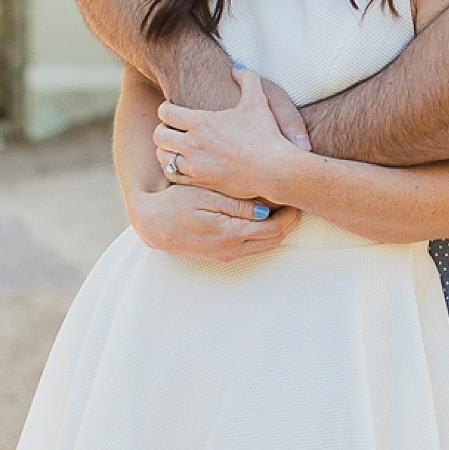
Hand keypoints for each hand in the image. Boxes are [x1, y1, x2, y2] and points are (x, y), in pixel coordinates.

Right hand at [128, 177, 301, 261]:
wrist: (154, 223)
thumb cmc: (177, 202)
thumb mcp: (206, 196)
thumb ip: (237, 205)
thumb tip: (268, 211)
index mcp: (231, 234)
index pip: (275, 228)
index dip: (291, 213)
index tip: (295, 195)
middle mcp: (233, 249)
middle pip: (276, 239)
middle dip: (290, 221)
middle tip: (295, 199)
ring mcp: (228, 254)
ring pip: (267, 245)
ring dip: (279, 228)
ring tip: (283, 206)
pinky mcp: (223, 254)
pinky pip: (254, 247)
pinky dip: (265, 233)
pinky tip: (265, 216)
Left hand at [156, 69, 308, 204]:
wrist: (274, 171)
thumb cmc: (267, 136)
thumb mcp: (258, 102)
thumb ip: (247, 79)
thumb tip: (238, 67)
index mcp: (201, 123)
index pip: (165, 112)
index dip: (167, 108)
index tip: (174, 109)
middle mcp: (192, 145)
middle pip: (159, 135)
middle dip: (164, 129)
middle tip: (173, 127)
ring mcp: (194, 166)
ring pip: (162, 156)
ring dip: (166, 149)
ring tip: (176, 145)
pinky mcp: (199, 183)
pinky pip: (171, 175)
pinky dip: (172, 168)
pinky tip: (183, 163)